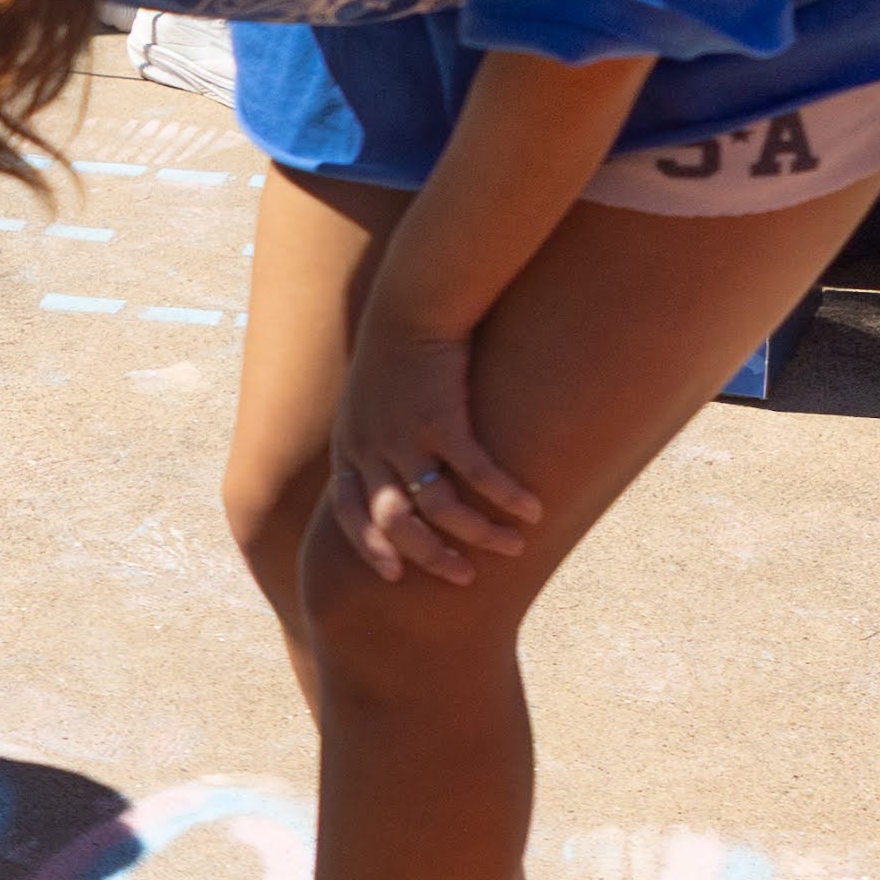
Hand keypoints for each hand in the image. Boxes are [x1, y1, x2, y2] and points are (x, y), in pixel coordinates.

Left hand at [324, 317, 540, 587]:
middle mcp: (370, 448)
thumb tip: (397, 467)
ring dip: (477, 534)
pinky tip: (532, 510)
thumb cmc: (397, 349)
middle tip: (463, 576)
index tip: (393, 574)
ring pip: (438, 507)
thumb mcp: (368, 398)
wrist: (412, 304)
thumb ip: (377, 435)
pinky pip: (475, 474)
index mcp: (350, 445)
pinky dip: (504, 497)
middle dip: (429, 556)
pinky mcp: (442, 420)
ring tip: (512, 547)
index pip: (347, 513)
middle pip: (394, 522)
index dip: (369, 546)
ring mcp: (403, 436)